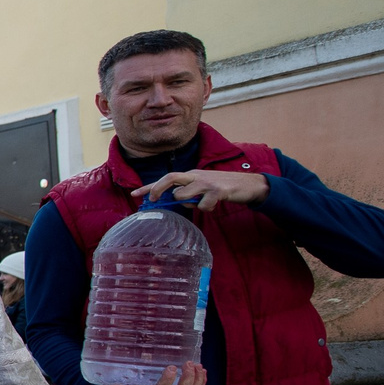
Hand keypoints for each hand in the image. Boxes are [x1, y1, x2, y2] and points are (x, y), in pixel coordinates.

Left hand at [133, 169, 266, 211]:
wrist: (249, 184)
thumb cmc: (222, 188)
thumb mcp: (202, 188)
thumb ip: (188, 194)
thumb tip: (175, 203)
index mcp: (191, 175)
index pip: (165, 179)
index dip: (149, 186)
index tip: (134, 194)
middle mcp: (196, 176)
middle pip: (170, 178)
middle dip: (157, 188)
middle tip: (153, 200)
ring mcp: (207, 182)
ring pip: (184, 194)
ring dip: (187, 203)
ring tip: (201, 202)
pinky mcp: (219, 190)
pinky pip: (204, 205)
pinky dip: (207, 208)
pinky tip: (215, 204)